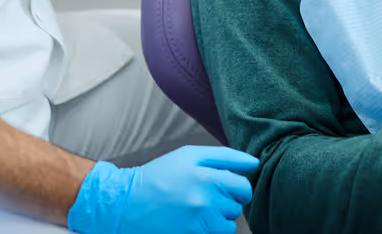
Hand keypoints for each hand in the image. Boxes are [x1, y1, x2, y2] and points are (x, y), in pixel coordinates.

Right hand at [68, 146, 258, 233]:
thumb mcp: (189, 156)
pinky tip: (194, 222)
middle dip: (227, 202)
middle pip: (237, 207)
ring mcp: (197, 222)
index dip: (238, 187)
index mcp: (206, 175)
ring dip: (219, 220)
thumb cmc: (160, 175)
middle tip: (208, 197)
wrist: (127, 203)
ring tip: (200, 211)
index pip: (243, 186)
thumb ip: (224, 157)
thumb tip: (254, 163)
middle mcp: (204, 200)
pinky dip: (209, 231)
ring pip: (228, 226)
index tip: (228, 188)